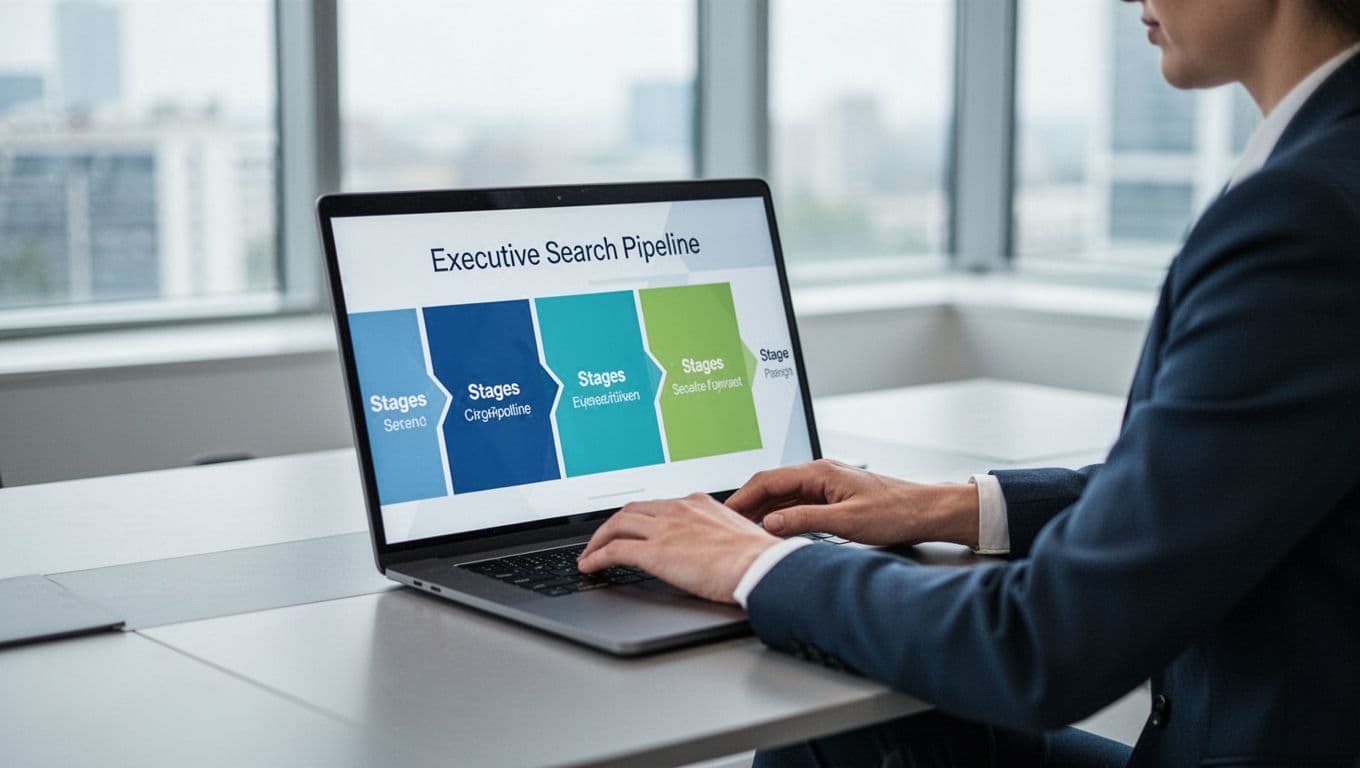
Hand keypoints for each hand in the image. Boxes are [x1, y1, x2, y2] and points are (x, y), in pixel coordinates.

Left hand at [578, 492, 779, 603]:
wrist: (763, 566)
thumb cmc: (759, 558)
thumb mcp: (735, 533)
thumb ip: (715, 534)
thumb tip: (711, 549)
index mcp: (697, 503)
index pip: (656, 505)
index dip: (637, 518)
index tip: (629, 528)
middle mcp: (678, 509)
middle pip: (631, 510)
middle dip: (611, 525)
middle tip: (599, 540)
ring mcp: (666, 528)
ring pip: (617, 525)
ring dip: (598, 540)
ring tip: (589, 555)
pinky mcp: (657, 552)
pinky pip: (615, 550)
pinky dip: (597, 557)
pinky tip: (589, 567)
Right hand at [725, 459, 980, 547]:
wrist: (927, 510)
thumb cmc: (895, 512)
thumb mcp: (847, 521)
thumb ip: (805, 520)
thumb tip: (771, 522)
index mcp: (820, 472)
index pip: (768, 479)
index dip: (742, 496)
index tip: (724, 513)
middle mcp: (820, 473)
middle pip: (772, 485)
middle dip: (748, 503)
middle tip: (727, 524)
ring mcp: (827, 484)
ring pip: (784, 495)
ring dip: (764, 511)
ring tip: (745, 530)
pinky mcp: (834, 497)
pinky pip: (799, 503)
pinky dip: (783, 515)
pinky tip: (776, 530)